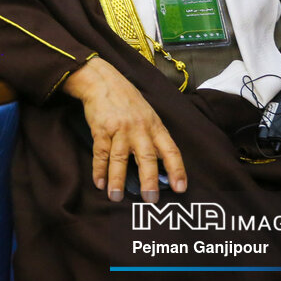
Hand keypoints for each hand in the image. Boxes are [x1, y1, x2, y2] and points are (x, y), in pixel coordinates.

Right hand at [63, 58, 186, 202]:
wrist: (102, 81)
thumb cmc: (127, 100)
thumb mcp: (148, 115)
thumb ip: (153, 137)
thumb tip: (159, 165)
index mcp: (155, 126)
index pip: (171, 150)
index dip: (177, 170)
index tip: (181, 188)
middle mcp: (139, 129)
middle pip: (147, 157)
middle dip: (149, 180)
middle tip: (150, 199)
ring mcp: (120, 129)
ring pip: (120, 158)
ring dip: (117, 180)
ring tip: (116, 197)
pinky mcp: (101, 129)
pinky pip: (100, 153)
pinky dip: (99, 170)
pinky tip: (99, 183)